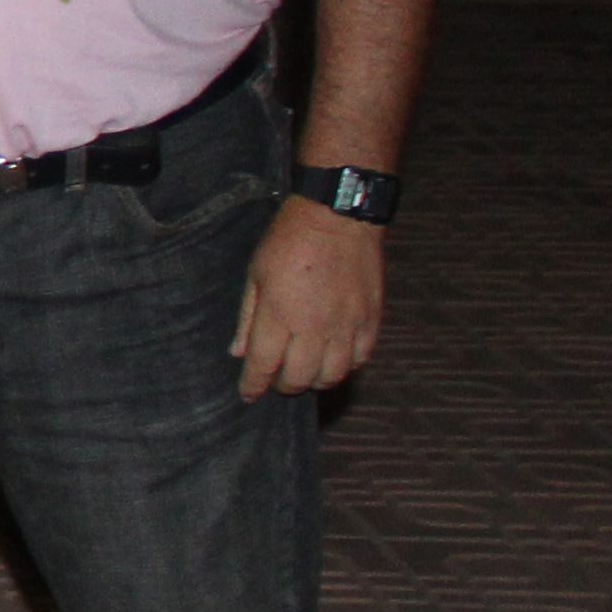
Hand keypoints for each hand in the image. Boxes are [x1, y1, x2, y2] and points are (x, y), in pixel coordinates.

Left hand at [234, 203, 383, 398]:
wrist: (338, 216)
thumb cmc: (289, 240)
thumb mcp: (255, 274)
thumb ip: (247, 318)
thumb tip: (239, 353)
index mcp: (280, 316)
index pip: (263, 366)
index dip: (254, 386)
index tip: (248, 395)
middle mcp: (315, 328)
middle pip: (299, 378)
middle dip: (283, 386)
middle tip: (276, 380)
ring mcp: (347, 325)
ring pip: (333, 375)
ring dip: (315, 380)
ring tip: (304, 372)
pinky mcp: (372, 319)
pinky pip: (361, 358)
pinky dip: (346, 366)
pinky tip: (334, 358)